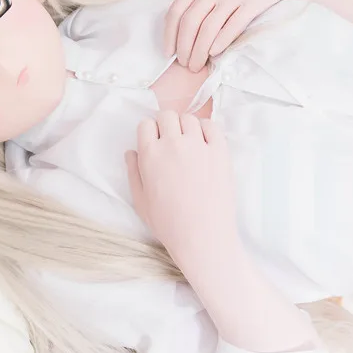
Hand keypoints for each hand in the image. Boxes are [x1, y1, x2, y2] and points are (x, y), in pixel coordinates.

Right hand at [126, 112, 320, 352]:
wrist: (203, 237)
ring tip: (188, 144)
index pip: (146, 124)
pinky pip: (212, 126)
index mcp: (150, 155)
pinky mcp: (220, 151)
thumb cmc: (169, 224)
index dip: (149, 132)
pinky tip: (204, 142)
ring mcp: (199, 145)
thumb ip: (134, 172)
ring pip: (189, 119)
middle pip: (167, 116)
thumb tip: (132, 152)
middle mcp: (173, 144)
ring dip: (185, 127)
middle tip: (170, 142)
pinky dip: (206, 129)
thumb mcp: (140, 201)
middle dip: (166, 125)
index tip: (154, 142)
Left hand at [165, 0, 308, 70]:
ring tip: (197, 65)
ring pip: (208, 29)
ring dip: (199, 51)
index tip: (169, 53)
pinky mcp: (252, 2)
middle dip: (184, 48)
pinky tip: (214, 54)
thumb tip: (177, 33)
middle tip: (185, 64)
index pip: (175, 11)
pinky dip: (220, 43)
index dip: (169, 36)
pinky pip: (232, 27)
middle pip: (190, 23)